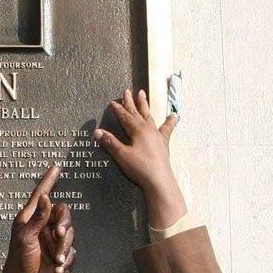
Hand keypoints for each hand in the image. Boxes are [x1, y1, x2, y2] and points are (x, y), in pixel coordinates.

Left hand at [0, 164, 74, 272]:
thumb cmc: (19, 263)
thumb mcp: (26, 239)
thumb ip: (37, 218)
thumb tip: (46, 197)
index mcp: (29, 220)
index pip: (41, 196)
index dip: (48, 181)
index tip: (55, 167)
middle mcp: (41, 227)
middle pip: (63, 213)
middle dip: (64, 225)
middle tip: (59, 236)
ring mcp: (51, 241)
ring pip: (70, 233)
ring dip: (65, 247)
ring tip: (58, 261)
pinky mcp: (59, 254)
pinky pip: (72, 250)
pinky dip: (68, 259)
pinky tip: (59, 270)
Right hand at [94, 88, 186, 228]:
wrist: (159, 180)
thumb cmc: (140, 168)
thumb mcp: (121, 155)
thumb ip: (110, 142)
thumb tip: (97, 132)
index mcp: (137, 130)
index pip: (124, 116)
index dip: (118, 109)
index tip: (112, 102)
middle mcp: (148, 129)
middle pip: (137, 112)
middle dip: (131, 102)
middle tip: (127, 91)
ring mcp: (157, 135)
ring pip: (149, 116)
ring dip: (144, 105)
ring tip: (142, 94)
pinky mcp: (163, 144)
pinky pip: (167, 129)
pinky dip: (170, 121)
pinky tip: (174, 115)